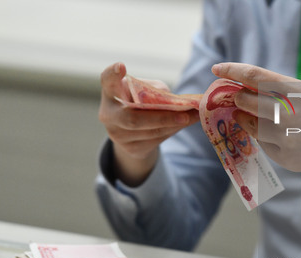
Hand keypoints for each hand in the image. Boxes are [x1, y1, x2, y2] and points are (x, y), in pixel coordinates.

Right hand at [98, 62, 198, 185]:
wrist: (134, 132)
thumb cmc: (142, 102)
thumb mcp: (148, 91)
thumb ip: (158, 92)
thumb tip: (181, 104)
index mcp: (111, 92)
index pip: (106, 81)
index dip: (112, 74)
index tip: (121, 66)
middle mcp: (108, 114)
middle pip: (132, 118)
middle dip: (161, 118)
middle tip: (184, 115)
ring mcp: (117, 134)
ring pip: (150, 132)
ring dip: (175, 124)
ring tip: (194, 116)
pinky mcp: (131, 149)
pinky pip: (156, 140)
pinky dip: (173, 130)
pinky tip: (185, 123)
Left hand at [212, 62, 300, 204]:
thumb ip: (279, 93)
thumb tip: (245, 92)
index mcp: (296, 91)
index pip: (254, 77)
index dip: (232, 71)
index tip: (218, 68)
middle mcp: (288, 113)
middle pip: (246, 102)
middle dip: (238, 99)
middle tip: (236, 97)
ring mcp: (286, 138)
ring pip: (251, 126)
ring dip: (248, 120)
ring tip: (257, 117)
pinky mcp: (286, 158)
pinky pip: (265, 145)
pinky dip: (266, 139)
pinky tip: (283, 137)